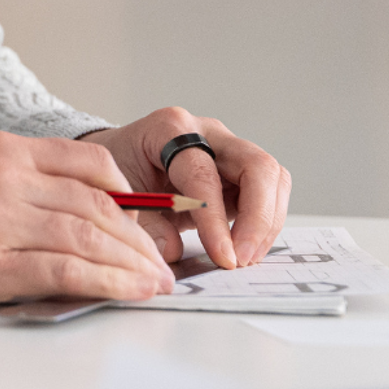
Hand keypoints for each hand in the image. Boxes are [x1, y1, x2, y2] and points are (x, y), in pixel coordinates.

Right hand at [0, 130, 175, 308]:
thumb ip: (19, 185)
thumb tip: (84, 219)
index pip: (87, 163)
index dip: (130, 195)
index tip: (151, 220)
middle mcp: (2, 177)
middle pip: (96, 204)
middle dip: (140, 238)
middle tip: (163, 264)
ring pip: (89, 237)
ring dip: (132, 264)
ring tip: (155, 284)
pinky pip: (65, 270)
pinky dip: (107, 283)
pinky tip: (128, 292)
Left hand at [79, 109, 290, 269]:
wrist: (117, 161)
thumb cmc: (116, 172)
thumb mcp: (117, 195)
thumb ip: (143, 224)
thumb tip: (173, 250)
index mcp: (170, 128)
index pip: (204, 173)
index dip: (215, 218)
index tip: (223, 257)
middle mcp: (206, 132)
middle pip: (258, 166)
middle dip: (259, 218)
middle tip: (242, 260)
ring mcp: (228, 149)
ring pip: (273, 181)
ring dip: (266, 224)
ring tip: (242, 258)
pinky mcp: (239, 172)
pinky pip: (269, 195)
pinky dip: (264, 225)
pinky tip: (244, 248)